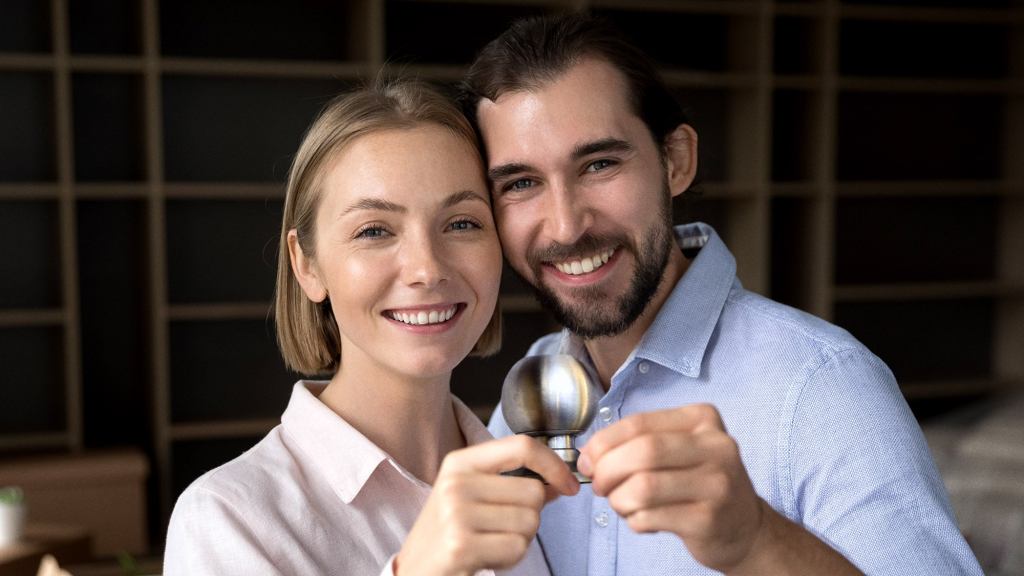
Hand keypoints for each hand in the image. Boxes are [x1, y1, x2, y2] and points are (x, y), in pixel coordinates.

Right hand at [395, 435, 578, 575]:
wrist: (413, 573)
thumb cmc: (446, 536)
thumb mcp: (470, 497)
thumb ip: (512, 485)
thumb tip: (558, 481)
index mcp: (459, 463)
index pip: (522, 445)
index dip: (554, 464)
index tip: (568, 484)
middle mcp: (456, 483)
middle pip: (533, 491)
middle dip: (530, 517)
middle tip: (500, 530)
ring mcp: (456, 513)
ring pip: (530, 521)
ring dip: (519, 540)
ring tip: (489, 544)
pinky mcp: (461, 545)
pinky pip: (516, 547)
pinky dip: (509, 558)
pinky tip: (485, 558)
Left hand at [578, 404, 763, 572]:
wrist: (745, 526)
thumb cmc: (699, 483)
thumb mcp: (677, 450)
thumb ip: (636, 444)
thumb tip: (588, 455)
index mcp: (702, 419)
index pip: (639, 424)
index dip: (603, 443)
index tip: (587, 461)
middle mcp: (716, 446)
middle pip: (643, 452)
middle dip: (607, 471)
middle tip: (599, 486)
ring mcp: (717, 484)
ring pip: (643, 487)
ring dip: (619, 500)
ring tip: (622, 505)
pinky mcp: (709, 519)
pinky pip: (650, 517)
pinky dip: (634, 521)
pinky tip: (644, 520)